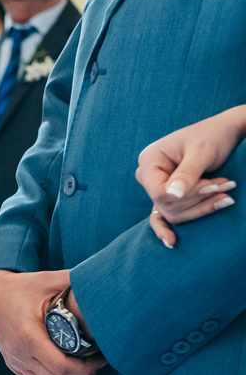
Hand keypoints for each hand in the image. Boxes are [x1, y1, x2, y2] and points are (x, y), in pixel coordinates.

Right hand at [0, 269, 106, 374]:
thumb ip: (72, 280)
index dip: (86, 369)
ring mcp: (16, 362)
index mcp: (28, 337)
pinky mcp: (14, 365)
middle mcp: (20, 354)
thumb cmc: (21, 288)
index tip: (101, 357)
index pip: (61, 367)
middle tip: (99, 365)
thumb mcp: (46, 280)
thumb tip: (100, 278)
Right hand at [136, 106, 245, 246]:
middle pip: (166, 204)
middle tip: (228, 185)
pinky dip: (165, 228)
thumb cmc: (213, 136)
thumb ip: (186, 174)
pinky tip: (171, 242)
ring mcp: (156, 186)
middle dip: (199, 199)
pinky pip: (161, 216)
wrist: (224, 132)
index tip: (214, 185)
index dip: (187, 194)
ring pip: (171, 213)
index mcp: (149, 160)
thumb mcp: (201, 152)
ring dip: (200, 208)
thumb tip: (170, 196)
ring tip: (226, 195)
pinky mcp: (167, 194)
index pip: (158, 191)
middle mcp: (147, 175)